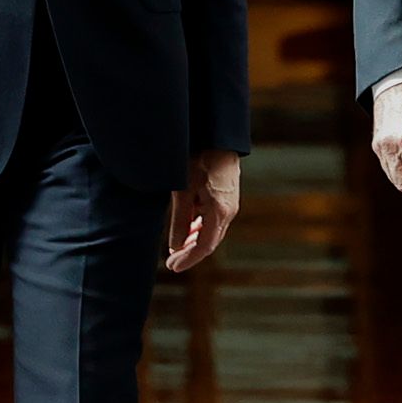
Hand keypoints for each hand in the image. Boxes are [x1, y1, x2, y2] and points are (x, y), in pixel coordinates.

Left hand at [165, 149, 242, 272]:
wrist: (218, 136)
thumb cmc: (199, 159)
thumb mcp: (183, 191)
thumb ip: (180, 220)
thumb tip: (176, 246)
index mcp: (220, 212)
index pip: (205, 246)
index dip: (188, 259)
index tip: (173, 266)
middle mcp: (229, 211)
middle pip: (210, 241)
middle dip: (190, 253)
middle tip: (171, 261)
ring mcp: (230, 204)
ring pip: (212, 231)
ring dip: (195, 240)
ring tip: (177, 246)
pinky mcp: (227, 196)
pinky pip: (214, 219)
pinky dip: (200, 226)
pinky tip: (189, 225)